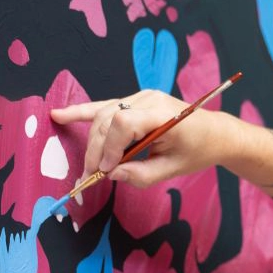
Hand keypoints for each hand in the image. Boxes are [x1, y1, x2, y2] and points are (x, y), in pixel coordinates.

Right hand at [49, 89, 235, 187]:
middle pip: (108, 119)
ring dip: (92, 141)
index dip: (109, 147)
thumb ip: (143, 175)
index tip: (105, 170)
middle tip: (91, 176)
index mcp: (162, 114)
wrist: (214, 132)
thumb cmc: (197, 151)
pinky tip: (59, 115)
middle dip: (96, 149)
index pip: (123, 122)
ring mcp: (140, 97)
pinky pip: (104, 107)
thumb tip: (112, 175)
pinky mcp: (133, 100)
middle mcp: (148, 99)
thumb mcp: (174, 169)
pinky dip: (81, 112)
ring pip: (103, 115)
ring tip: (87, 165)